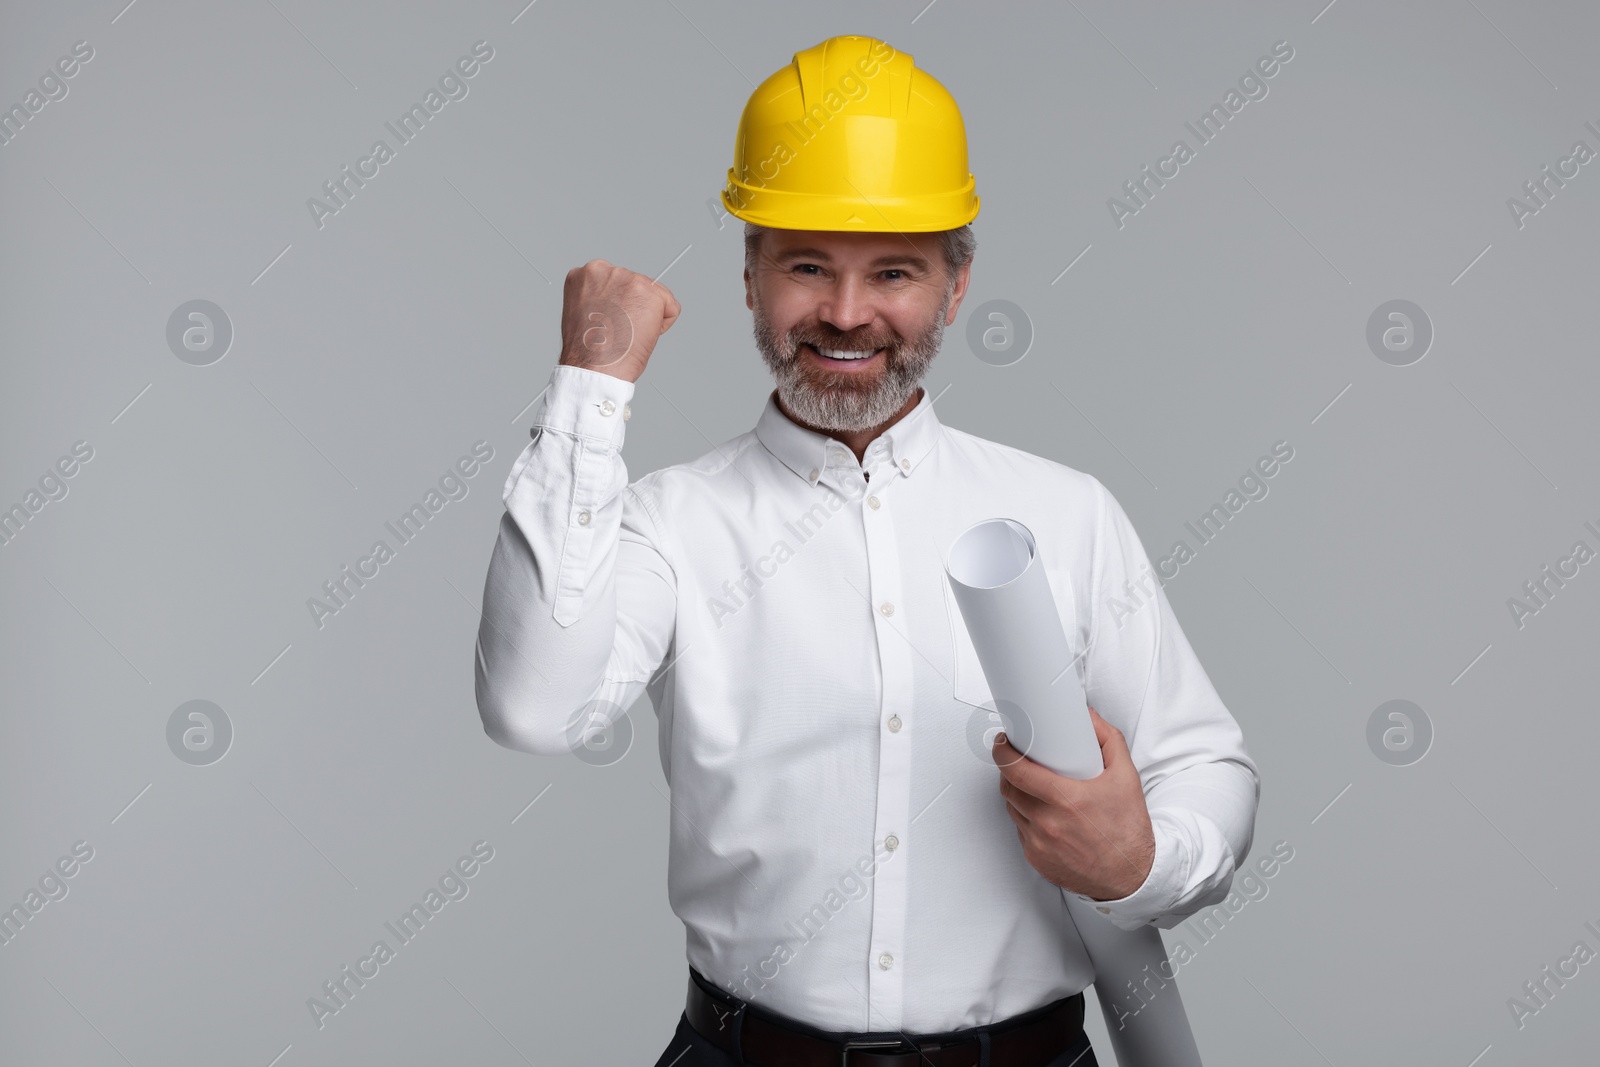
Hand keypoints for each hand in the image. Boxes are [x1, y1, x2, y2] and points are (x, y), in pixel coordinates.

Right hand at [558, 260, 680, 382]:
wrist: (595, 367)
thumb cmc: (589, 351)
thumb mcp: (586, 312)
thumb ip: (602, 298)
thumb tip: (624, 302)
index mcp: (586, 274)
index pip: (615, 283)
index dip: (615, 307)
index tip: (606, 323)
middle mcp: (605, 269)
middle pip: (635, 286)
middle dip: (633, 308)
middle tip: (618, 331)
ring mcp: (629, 278)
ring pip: (653, 295)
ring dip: (646, 316)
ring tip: (626, 333)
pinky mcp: (650, 292)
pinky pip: (671, 307)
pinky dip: (663, 325)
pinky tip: (641, 334)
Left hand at [993, 705, 1155, 901]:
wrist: (1133, 876)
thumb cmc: (1128, 829)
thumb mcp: (1126, 776)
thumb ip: (1108, 739)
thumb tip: (1087, 717)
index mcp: (1067, 800)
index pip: (1017, 770)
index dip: (1003, 752)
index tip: (1002, 743)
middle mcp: (1049, 823)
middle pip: (1009, 788)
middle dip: (1008, 770)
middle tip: (1017, 760)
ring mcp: (1040, 844)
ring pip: (1012, 809)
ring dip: (1016, 794)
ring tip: (1031, 785)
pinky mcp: (1037, 859)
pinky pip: (1020, 831)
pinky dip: (1026, 818)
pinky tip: (1041, 812)